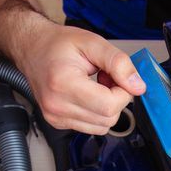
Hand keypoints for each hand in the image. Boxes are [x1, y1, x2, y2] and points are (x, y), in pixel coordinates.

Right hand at [10, 14, 145, 134]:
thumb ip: (119, 63)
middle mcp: (57, 106)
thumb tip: (137, 86)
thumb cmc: (57, 44)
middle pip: (108, 119)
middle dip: (116, 99)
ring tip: (96, 85)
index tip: (118, 77)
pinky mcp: (58, 123)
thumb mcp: (93, 43)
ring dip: (107, 107)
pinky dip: (97, 113)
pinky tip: (89, 95)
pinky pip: (92, 127)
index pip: (109, 106)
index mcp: (63, 84)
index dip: (123, 92)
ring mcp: (56, 117)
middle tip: (106, 77)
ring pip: (102, 126)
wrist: (32, 49)